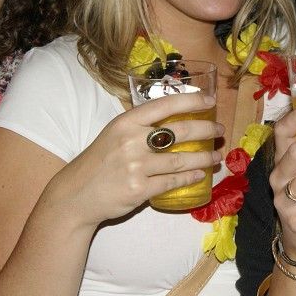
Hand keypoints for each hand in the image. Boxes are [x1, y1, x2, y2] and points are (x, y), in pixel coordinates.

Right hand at [41, 92, 222, 226]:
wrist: (76, 195)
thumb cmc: (98, 162)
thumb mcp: (114, 134)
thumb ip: (140, 126)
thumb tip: (175, 119)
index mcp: (126, 122)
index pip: (165, 105)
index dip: (191, 101)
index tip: (210, 101)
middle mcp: (132, 141)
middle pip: (180, 131)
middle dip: (206, 129)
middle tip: (218, 131)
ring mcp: (136, 166)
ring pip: (181, 160)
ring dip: (203, 158)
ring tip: (215, 157)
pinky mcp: (139, 189)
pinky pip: (173, 182)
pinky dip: (190, 178)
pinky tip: (199, 175)